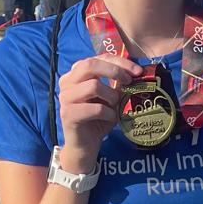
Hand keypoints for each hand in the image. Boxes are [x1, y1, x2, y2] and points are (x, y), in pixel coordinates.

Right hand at [58, 53, 142, 170]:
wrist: (85, 145)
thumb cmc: (98, 118)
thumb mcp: (110, 97)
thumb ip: (118, 83)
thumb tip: (136, 71)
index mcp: (76, 74)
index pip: (98, 58)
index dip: (119, 61)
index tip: (137, 71)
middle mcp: (67, 82)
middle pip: (90, 64)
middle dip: (115, 71)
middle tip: (129, 81)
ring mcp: (65, 98)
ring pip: (93, 85)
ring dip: (111, 95)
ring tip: (115, 105)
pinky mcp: (68, 114)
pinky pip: (95, 108)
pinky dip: (108, 113)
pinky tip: (110, 118)